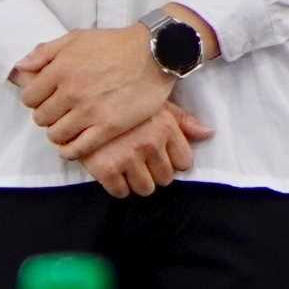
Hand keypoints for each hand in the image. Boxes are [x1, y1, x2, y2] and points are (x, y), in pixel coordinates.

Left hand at [14, 25, 174, 160]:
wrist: (153, 53)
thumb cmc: (114, 44)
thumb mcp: (76, 38)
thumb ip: (45, 52)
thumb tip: (20, 67)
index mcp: (60, 69)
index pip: (29, 97)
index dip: (35, 100)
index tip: (45, 100)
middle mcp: (71, 91)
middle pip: (41, 118)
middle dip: (47, 116)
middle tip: (58, 113)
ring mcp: (90, 111)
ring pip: (56, 135)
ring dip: (58, 133)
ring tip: (67, 128)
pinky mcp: (109, 127)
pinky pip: (78, 148)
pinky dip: (70, 151)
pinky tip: (72, 147)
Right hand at [82, 105, 209, 197]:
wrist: (79, 96)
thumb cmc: (121, 98)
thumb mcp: (154, 102)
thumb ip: (182, 120)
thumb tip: (209, 133)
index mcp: (165, 126)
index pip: (184, 163)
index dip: (171, 160)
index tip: (158, 154)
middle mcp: (150, 143)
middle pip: (165, 179)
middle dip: (153, 171)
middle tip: (138, 158)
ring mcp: (127, 156)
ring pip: (145, 188)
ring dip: (136, 180)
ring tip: (125, 164)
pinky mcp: (105, 168)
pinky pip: (120, 192)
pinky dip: (117, 185)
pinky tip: (111, 170)